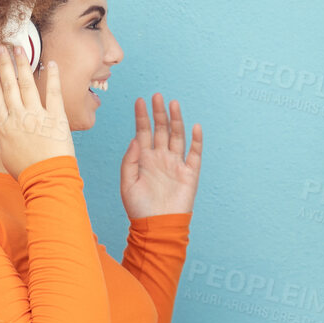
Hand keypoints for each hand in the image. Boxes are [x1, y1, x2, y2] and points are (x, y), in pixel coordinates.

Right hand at [0, 43, 75, 177]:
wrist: (46, 179)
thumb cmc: (25, 169)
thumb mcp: (3, 153)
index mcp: (4, 125)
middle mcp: (17, 116)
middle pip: (8, 85)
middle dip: (3, 63)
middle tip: (0, 46)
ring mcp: (36, 115)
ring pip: (27, 85)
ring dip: (22, 65)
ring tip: (18, 49)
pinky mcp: (56, 117)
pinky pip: (53, 93)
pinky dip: (52, 77)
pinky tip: (50, 63)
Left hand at [119, 93, 201, 218]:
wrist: (157, 227)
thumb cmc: (138, 208)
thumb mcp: (127, 183)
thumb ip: (130, 160)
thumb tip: (135, 138)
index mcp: (144, 158)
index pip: (143, 132)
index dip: (142, 116)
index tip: (140, 101)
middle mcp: (160, 158)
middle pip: (160, 130)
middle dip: (159, 113)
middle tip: (157, 96)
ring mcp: (176, 164)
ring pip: (177, 137)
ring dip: (176, 120)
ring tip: (173, 104)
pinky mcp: (189, 174)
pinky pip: (194, 154)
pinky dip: (196, 140)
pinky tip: (195, 127)